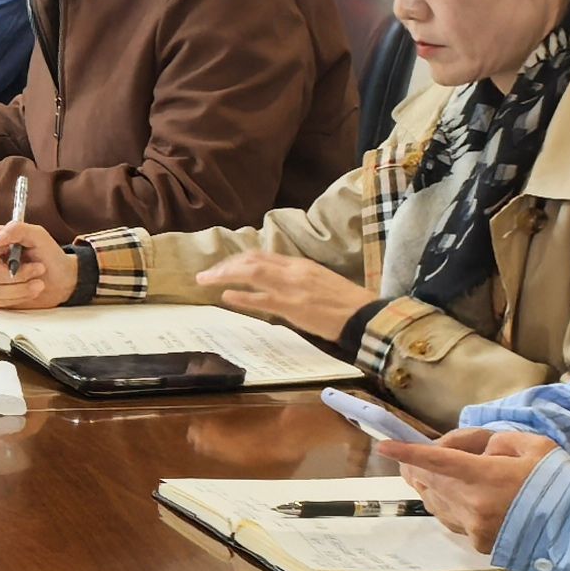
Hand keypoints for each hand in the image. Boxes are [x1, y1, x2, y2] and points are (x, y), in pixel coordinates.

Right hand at [0, 221, 72, 309]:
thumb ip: (17, 229)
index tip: (3, 251)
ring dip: (22, 287)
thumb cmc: (48, 255)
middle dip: (19, 274)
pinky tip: (30, 290)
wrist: (60, 279)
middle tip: (38, 269)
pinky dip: (19, 297)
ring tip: (38, 283)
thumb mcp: (38, 235)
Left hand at [193, 246, 368, 338]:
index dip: (238, 260)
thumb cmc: (344, 302)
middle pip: (251, 260)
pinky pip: (262, 299)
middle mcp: (294, 271)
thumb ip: (296, 279)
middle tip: (205, 274)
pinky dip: (241, 297)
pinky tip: (226, 296)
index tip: (222, 266)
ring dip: (225, 276)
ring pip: (252, 273)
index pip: (262, 255)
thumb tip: (273, 282)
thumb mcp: (319, 281)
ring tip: (206, 280)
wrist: (364, 315)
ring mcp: (292, 288)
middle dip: (224, 266)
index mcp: (300, 264)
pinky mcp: (293, 307)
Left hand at [386, 425, 559, 551]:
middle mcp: (472, 504)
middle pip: (430, 481)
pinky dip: (447, 504)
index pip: (436, 461)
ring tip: (438, 474)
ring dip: (432, 485)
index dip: (408, 453)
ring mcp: (473, 527)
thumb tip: (477, 452)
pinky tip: (458, 496)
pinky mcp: (478, 544)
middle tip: (418, 455)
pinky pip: (450, 519)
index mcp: (485, 477)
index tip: (384, 446)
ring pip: (435, 501)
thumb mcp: (534, 447)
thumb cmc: (560, 482)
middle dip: (418, 465)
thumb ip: (498, 442)